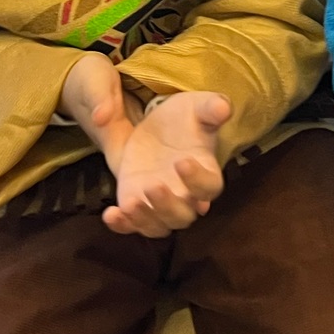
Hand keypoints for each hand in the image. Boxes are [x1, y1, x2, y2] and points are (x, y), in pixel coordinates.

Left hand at [61, 56, 229, 235]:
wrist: (160, 126)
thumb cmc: (187, 117)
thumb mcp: (199, 107)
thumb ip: (212, 108)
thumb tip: (223, 108)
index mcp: (206, 173)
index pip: (209, 187)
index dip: (198, 180)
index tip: (182, 161)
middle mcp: (186, 196)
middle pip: (183, 216)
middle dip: (168, 206)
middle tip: (153, 185)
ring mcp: (159, 203)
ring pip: (158, 227)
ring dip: (145, 220)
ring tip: (130, 203)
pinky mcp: (137, 204)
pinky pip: (132, 225)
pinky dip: (122, 226)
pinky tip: (111, 214)